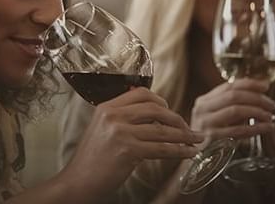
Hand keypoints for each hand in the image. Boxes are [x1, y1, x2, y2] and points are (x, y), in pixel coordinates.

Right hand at [61, 88, 202, 198]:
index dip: (161, 100)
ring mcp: (120, 132)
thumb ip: (121, 118)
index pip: (141, 93)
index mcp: (107, 107)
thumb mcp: (102, 129)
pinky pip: (161, 148)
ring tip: (196, 140)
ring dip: (184, 135)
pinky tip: (188, 153)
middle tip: (188, 128)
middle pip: (155, 108)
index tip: (171, 111)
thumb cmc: (92, 159)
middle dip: (177, 118)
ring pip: (162, 130)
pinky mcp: (128, 150)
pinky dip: (179, 151)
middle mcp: (113, 115)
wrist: (78, 181)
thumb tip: (153, 114)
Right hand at [190, 78, 274, 140]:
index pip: (228, 86)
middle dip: (256, 98)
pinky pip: (238, 130)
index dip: (249, 84)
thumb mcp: (215, 116)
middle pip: (233, 96)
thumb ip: (231, 105)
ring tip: (270, 116)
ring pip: (235, 110)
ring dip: (257, 111)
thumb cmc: (210, 135)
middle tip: (271, 104)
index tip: (266, 86)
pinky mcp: (212, 137)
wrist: (195, 156)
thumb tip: (259, 94)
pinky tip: (266, 128)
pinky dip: (255, 128)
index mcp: (204, 100)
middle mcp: (203, 108)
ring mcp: (206, 122)